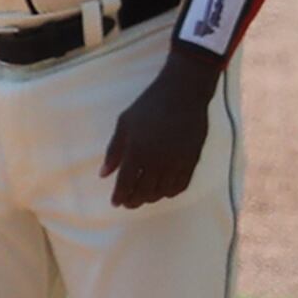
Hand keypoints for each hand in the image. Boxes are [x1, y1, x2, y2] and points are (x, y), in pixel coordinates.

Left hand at [99, 65, 214, 208]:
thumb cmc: (148, 106)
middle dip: (134, 200)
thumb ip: (114, 151)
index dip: (120, 196)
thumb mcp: (124, 124)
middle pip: (144, 191)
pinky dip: (170, 192)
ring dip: (151, 198)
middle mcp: (158, 160)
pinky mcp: (192, 159)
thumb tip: (104, 174)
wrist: (183, 94)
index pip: (126, 183)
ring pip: (163, 191)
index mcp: (137, 151)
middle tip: (128, 203)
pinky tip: (163, 191)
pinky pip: (181, 184)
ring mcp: (177, 161)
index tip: (115, 202)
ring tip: (143, 197)